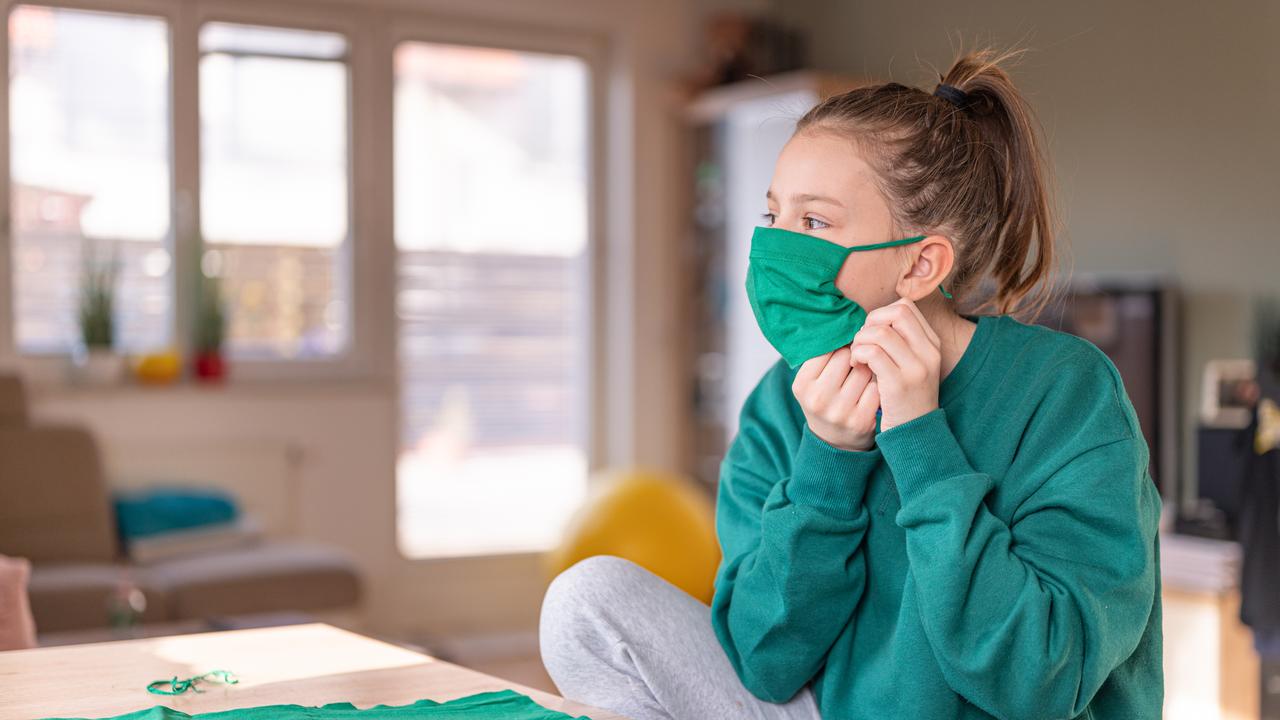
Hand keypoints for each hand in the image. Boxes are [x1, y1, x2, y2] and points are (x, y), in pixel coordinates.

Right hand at [792, 347, 880, 451]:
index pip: (828, 347)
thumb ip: (822, 355)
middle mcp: (818, 398)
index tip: (844, 350)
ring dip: (869, 368)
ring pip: (866, 370)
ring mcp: (840, 411)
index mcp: (802, 384)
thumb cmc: (824, 401)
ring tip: (864, 377)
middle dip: (855, 355)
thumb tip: (842, 322)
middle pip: (848, 356)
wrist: (834, 443)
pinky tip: (873, 391)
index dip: (840, 346)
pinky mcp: (861, 420)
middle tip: (857, 362)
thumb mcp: (811, 381)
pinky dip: (878, 386)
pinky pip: (877, 388)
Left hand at [848, 298, 941, 432]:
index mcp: (931, 344)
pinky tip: (856, 365)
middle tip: (862, 341)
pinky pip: (872, 353)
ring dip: (861, 340)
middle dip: (871, 322)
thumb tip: (871, 320)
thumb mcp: (910, 365)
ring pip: (881, 332)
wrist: (916, 433)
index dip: (881, 314)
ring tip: (856, 356)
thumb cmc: (904, 397)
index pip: (905, 307)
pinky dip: (858, 354)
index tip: (871, 332)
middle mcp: (928, 352)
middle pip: (896, 313)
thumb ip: (898, 342)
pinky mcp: (899, 383)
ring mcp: (916, 368)